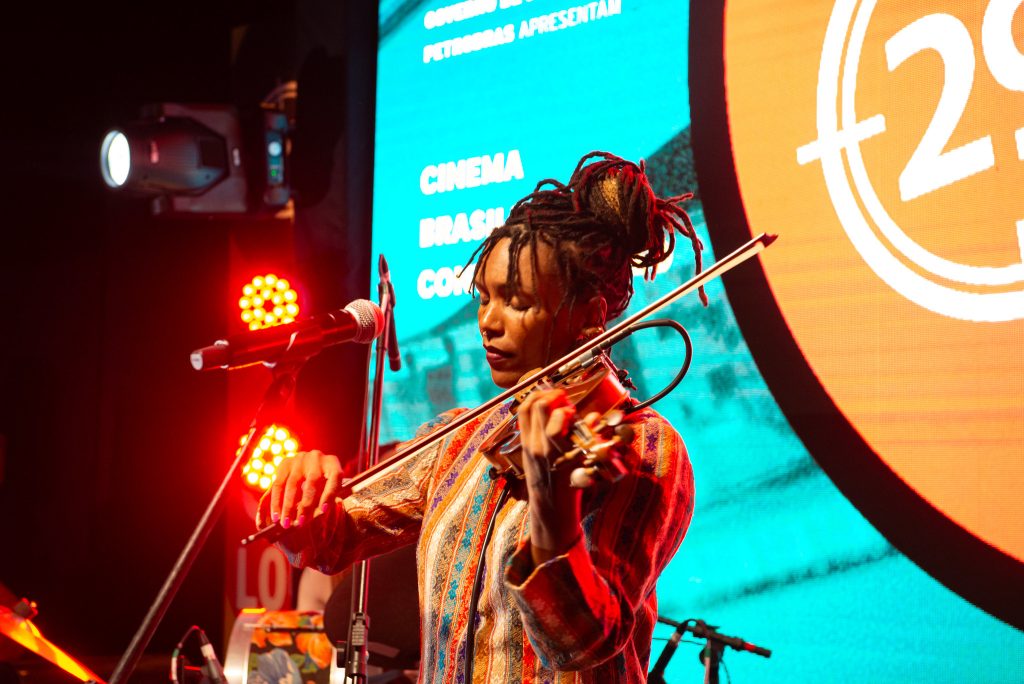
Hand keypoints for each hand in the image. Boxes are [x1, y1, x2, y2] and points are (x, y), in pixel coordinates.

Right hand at [267, 450, 345, 528]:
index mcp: (332, 463)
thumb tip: (319, 516)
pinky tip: (276, 516)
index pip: (334, 477)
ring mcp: (300, 459)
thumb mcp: (328, 489)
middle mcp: (316, 458)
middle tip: (301, 522)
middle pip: (311, 482)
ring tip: (286, 523)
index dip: (329, 494)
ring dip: (287, 506)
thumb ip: (324, 501)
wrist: (310, 466)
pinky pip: (278, 484)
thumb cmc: (324, 484)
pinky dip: (275, 502)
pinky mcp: (285, 463)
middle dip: (305, 505)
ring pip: (291, 484)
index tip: (323, 510)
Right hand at [516, 388, 582, 564]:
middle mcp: (535, 448)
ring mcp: (552, 457)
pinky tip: (594, 422)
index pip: (525, 407)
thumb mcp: (535, 457)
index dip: (541, 392)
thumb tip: (558, 409)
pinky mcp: (570, 466)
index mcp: (525, 443)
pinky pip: (580, 440)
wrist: (550, 515)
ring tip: (574, 416)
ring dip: (568, 412)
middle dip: (557, 396)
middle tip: (568, 402)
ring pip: (555, 421)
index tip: (554, 393)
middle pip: (539, 406)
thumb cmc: (547, 484)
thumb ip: (540, 434)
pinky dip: (590, 426)